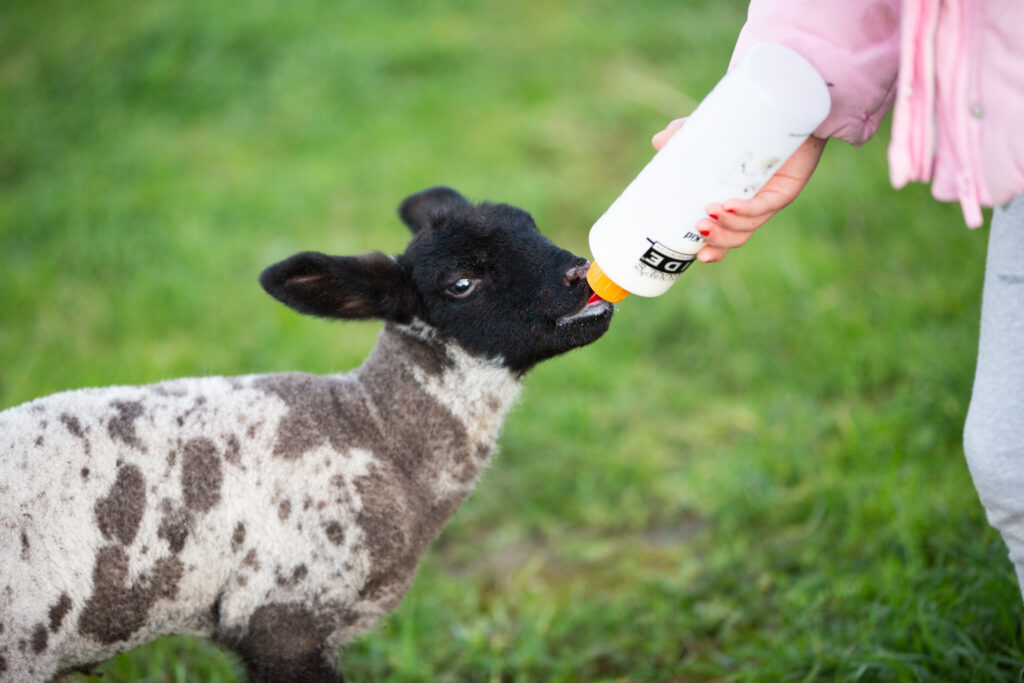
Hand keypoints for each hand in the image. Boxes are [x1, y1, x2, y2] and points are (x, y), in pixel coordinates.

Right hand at [652, 118, 826, 262]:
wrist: (793, 106)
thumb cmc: (752, 124)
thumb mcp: (713, 131)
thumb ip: (685, 135)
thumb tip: (658, 142)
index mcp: (738, 202)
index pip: (728, 234)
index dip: (715, 250)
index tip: (698, 256)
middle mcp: (756, 205)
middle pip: (738, 236)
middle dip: (718, 240)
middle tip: (699, 230)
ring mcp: (772, 198)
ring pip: (751, 224)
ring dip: (728, 224)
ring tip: (709, 212)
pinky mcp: (786, 188)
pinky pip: (766, 205)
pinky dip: (746, 209)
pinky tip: (730, 205)